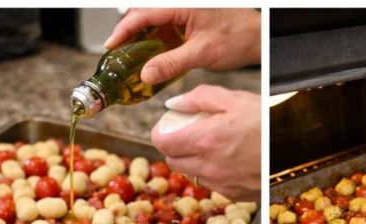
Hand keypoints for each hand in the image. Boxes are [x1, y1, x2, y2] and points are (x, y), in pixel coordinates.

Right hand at [105, 8, 260, 82]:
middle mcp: (179, 5)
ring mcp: (182, 11)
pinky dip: (154, 41)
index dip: (123, 29)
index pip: (143, 13)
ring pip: (152, 21)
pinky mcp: (186, 19)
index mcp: (181, 5)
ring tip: (130, 59)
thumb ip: (170, 64)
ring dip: (140, 39)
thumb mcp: (200, 54)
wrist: (254, 36)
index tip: (111, 45)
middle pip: (143, 14)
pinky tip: (150, 57)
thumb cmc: (236, 37)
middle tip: (117, 54)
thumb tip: (146, 74)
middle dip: (128, 33)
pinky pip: (163, 28)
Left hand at [151, 86, 259, 200]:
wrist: (296, 147)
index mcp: (205, 139)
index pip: (162, 143)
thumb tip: (174, 104)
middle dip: (173, 147)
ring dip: (191, 161)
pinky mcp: (233, 194)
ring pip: (191, 175)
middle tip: (184, 134)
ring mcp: (221, 184)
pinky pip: (211, 185)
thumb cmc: (268, 122)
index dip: (159, 133)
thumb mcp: (234, 99)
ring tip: (207, 146)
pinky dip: (210, 173)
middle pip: (172, 161)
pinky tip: (225, 160)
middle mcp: (208, 166)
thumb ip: (199, 99)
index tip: (165, 127)